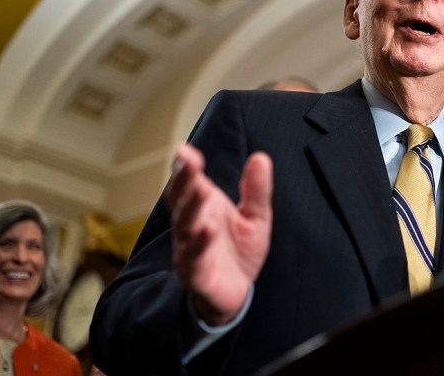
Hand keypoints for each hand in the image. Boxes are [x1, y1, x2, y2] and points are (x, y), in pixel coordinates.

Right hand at [165, 143, 272, 325]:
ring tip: (201, 191)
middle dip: (184, 180)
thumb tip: (261, 157)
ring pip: (185, 227)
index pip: (188, 183)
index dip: (185, 167)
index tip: (186, 150)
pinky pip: (194, 258)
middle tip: (189, 160)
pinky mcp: (197, 274)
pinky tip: (206, 230)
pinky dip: (199, 245)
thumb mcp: (255, 217)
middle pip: (182, 200)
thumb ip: (256, 190)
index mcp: (201, 208)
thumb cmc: (239, 252)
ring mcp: (190, 249)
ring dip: (191, 209)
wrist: (236, 294)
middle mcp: (190, 226)